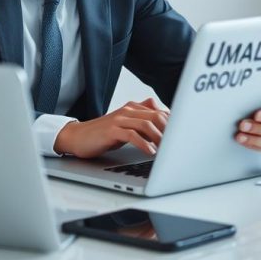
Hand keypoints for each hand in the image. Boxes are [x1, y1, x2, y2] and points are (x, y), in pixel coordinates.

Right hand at [53, 98, 168, 157]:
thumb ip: (143, 122)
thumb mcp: (126, 126)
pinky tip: (150, 152)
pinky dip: (144, 144)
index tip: (183, 138)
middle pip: (157, 115)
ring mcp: (119, 119)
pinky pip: (132, 134)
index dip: (174, 125)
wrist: (77, 137)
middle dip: (170, 131)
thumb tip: (165, 126)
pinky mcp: (111, 130)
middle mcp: (128, 110)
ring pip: (147, 124)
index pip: (160, 112)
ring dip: (160, 138)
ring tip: (166, 150)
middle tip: (177, 145)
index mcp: (133, 108)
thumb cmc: (103, 134)